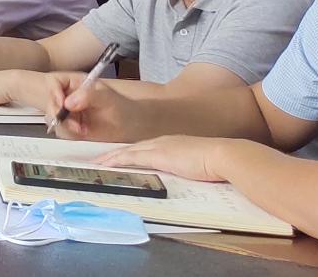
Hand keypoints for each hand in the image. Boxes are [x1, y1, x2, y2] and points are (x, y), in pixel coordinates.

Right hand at [44, 75, 139, 141]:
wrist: (132, 126)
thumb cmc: (123, 108)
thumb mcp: (107, 98)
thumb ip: (88, 96)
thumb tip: (68, 102)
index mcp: (76, 83)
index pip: (54, 82)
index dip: (54, 92)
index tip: (61, 104)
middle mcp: (69, 96)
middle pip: (50, 101)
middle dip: (57, 113)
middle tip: (69, 121)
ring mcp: (69, 111)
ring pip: (53, 117)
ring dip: (64, 125)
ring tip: (80, 129)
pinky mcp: (71, 126)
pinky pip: (61, 130)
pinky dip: (69, 133)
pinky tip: (82, 132)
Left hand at [96, 136, 226, 182]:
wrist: (223, 155)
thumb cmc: (215, 162)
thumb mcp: (196, 163)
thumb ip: (186, 167)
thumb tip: (183, 176)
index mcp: (170, 144)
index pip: (143, 149)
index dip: (128, 154)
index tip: (116, 159)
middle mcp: (160, 142)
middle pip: (131, 149)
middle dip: (113, 155)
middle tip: (97, 161)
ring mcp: (158, 147)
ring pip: (127, 152)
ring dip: (110, 158)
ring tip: (95, 164)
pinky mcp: (157, 155)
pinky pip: (131, 157)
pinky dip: (117, 161)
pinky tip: (106, 164)